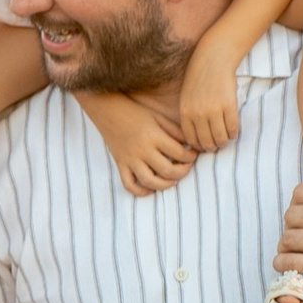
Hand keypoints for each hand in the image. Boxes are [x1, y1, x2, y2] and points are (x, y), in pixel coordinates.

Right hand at [79, 90, 198, 197]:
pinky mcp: (120, 165)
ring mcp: (130, 159)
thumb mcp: (158, 117)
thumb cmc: (136, 113)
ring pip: (150, 182)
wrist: (108, 110)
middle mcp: (142, 150)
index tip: (194, 154)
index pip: (180, 153)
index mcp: (154, 136)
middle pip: (168, 171)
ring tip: (173, 181)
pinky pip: (129, 185)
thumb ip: (176, 131)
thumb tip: (192, 145)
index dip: (192, 156)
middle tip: (187, 167)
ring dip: (165, 185)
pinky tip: (151, 188)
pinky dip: (141, 191)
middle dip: (183, 172)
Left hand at [176, 41, 243, 155]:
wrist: (213, 58)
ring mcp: (213, 110)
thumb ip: (189, 116)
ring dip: (225, 142)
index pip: (192, 140)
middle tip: (218, 144)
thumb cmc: (199, 78)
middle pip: (207, 143)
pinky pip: (233, 129)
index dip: (200, 146)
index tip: (205, 145)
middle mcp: (198, 114)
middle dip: (213, 147)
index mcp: (185, 112)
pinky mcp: (228, 106)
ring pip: (221, 138)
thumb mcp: (186, 97)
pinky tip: (233, 131)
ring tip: (226, 138)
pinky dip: (234, 134)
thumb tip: (194, 140)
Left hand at [273, 158, 302, 302]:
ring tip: (295, 250)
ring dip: (286, 246)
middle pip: (291, 215)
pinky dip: (284, 264)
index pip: (300, 192)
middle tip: (300, 235)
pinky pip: (290, 261)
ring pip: (288, 238)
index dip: (297, 204)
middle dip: (292, 225)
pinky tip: (290, 265)